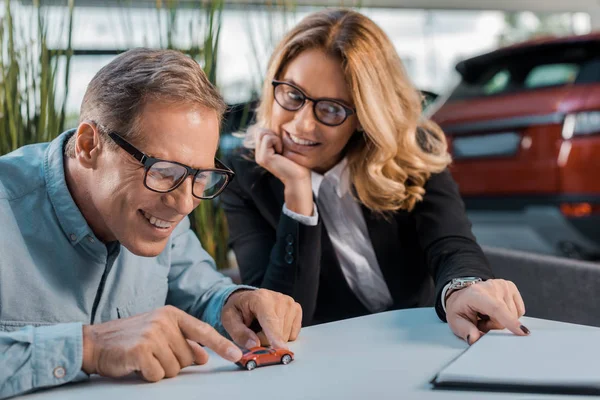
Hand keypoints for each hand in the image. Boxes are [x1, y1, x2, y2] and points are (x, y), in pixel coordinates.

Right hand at [82, 305, 241, 381]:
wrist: (94, 342)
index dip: (222, 345)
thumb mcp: (159, 333)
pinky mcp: (141, 351)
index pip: (203, 331)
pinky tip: (137, 364)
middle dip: (174, 362)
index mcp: (171, 314)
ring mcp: (152, 335)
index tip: (237, 355)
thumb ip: (183, 341)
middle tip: (154, 354)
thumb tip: (204, 357)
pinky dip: (149, 375)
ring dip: (160, 369)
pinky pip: (158, 375)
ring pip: (175, 368)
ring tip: (145, 358)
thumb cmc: (129, 338)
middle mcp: (164, 322)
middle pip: (188, 357)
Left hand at [221, 289, 301, 348]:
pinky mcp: (296, 309)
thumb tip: (254, 345)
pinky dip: (283, 335)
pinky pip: (293, 334)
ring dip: (273, 339)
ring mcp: (290, 303)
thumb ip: (239, 333)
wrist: (248, 298)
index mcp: (260, 298)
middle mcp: (278, 299)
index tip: (280, 348)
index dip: (274, 336)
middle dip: (265, 340)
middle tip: (254, 333)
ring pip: (286, 335)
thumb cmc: (238, 309)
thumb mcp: (229, 320)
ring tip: (263, 328)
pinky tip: (274, 327)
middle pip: (278, 332)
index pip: (270, 320)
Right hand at [255, 128, 312, 215]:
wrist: (299, 178)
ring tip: (281, 149)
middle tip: (282, 146)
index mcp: (263, 152)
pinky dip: (277, 141)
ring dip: (275, 137)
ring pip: (262, 133)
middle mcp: (258, 154)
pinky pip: (268, 138)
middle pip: (259, 131)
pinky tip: (281, 152)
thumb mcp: (285, 147)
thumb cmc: (297, 163)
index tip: (282, 144)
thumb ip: (277, 138)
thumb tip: (277, 124)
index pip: (261, 132)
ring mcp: (259, 156)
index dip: (272, 133)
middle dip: (272, 133)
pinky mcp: (263, 157)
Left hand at [445, 279, 527, 344]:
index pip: (496, 308)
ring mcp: (503, 285)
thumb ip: (465, 330)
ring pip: (514, 314)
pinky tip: (496, 311)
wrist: (463, 294)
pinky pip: (519, 310)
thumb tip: (474, 338)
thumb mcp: (455, 321)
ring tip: (488, 315)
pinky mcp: (510, 287)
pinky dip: (509, 315)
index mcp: (476, 294)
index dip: (510, 321)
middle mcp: (491, 287)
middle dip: (495, 326)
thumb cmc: (460, 308)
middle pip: (506, 317)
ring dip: (502, 320)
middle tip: (482, 321)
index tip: (522, 332)